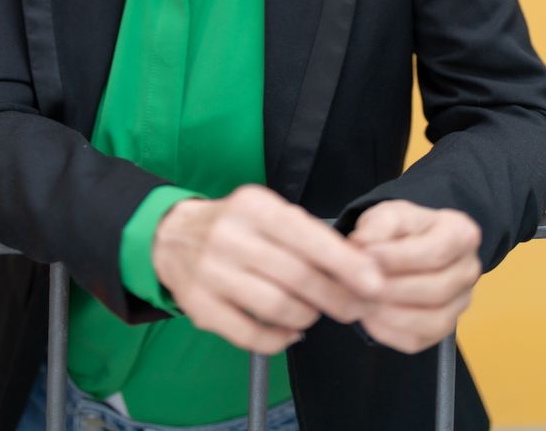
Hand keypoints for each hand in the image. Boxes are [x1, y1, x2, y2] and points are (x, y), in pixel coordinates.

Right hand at [152, 184, 384, 354]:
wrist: (172, 236)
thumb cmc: (236, 225)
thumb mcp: (268, 212)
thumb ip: (308, 234)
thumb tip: (359, 266)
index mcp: (253, 206)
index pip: (307, 236)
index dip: (345, 263)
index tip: (374, 283)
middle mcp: (229, 235)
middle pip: (297, 276)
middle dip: (335, 297)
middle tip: (355, 307)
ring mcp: (211, 272)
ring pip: (277, 307)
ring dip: (307, 317)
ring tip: (314, 313)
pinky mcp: (199, 306)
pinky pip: (251, 335)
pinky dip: (279, 339)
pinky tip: (289, 332)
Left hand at [348, 200, 481, 353]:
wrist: (404, 247)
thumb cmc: (400, 229)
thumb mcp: (389, 214)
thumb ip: (377, 226)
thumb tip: (361, 244)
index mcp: (461, 234)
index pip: (436, 252)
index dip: (398, 257)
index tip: (366, 255)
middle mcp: (469, 272)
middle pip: (436, 289)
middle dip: (392, 288)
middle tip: (358, 282)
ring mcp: (459, 304)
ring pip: (432, 321)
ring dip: (390, 313)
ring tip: (361, 298)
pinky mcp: (443, 330)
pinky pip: (418, 339)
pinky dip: (388, 330)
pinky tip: (368, 314)